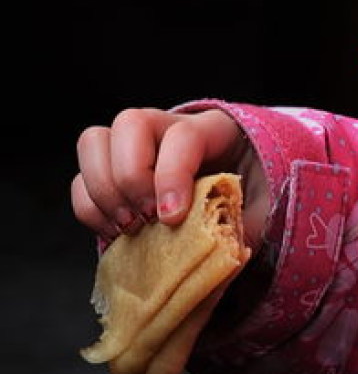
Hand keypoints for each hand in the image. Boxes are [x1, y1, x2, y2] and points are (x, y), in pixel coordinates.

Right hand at [72, 107, 267, 249]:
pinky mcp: (110, 171)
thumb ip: (247, 223)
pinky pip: (80, 180)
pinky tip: (117, 234)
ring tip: (130, 228)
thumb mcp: (261, 209)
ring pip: (94, 142)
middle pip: (129, 123)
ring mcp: (134, 145)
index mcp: (213, 129)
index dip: (172, 175)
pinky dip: (90, 210)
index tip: (172, 218)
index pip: (183, 135)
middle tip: (149, 220)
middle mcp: (167, 127)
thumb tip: (226, 251)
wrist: (239, 199)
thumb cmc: (253, 199)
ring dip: (104, 192)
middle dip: (131, 178)